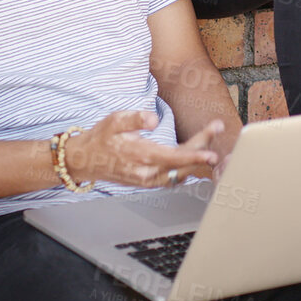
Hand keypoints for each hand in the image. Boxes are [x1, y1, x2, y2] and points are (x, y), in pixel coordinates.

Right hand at [68, 111, 223, 187]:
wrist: (84, 160)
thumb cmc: (100, 138)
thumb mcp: (114, 120)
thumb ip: (134, 118)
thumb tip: (153, 118)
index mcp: (141, 156)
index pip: (174, 158)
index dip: (194, 155)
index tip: (211, 153)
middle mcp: (147, 173)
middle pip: (183, 164)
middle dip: (203, 148)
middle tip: (216, 128)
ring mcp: (149, 180)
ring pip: (180, 173)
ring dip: (197, 158)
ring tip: (210, 139)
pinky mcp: (148, 182)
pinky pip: (173, 177)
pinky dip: (187, 168)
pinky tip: (196, 155)